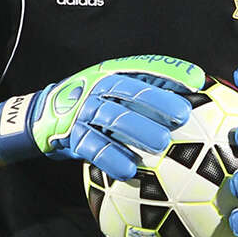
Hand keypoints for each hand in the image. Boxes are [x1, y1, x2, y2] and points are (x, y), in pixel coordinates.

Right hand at [0, 55, 201, 180]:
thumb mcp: (113, 90)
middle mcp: (97, 86)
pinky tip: (129, 170)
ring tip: (161, 145)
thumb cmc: (91, 104)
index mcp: (111, 72)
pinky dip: (111, 158)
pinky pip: (92, 147)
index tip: (196, 81)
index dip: (170, 71)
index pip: (144, 66)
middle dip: (157, 101)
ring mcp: (83, 111)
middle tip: (182, 116)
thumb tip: (192, 92)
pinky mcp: (71, 135)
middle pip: (130, 90)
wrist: (41, 116)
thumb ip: (145, 88)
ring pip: (113, 118)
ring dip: (138, 131)